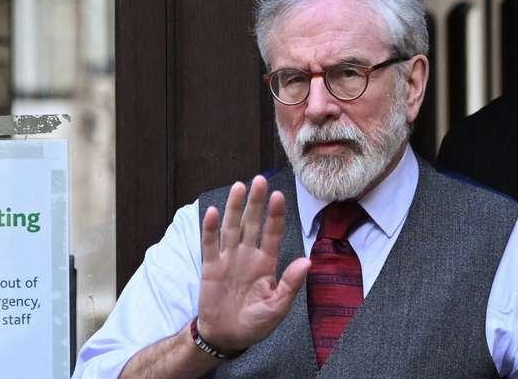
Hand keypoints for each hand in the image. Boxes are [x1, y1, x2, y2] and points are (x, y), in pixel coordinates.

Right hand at [196, 175, 310, 351]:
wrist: (227, 336)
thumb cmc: (256, 323)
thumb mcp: (277, 307)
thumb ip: (290, 284)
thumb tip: (308, 262)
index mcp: (267, 263)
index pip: (273, 233)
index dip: (275, 215)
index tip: (278, 196)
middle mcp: (248, 255)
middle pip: (253, 223)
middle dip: (256, 202)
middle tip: (259, 180)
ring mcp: (229, 259)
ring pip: (232, 227)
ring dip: (235, 207)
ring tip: (239, 187)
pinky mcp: (211, 267)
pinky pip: (210, 244)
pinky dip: (209, 228)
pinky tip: (211, 211)